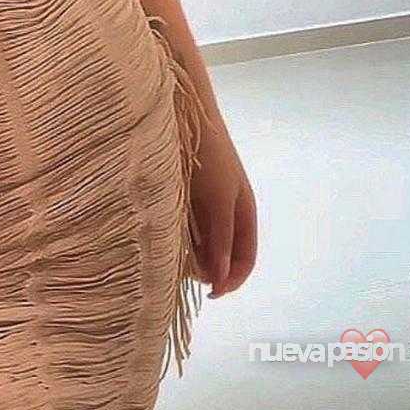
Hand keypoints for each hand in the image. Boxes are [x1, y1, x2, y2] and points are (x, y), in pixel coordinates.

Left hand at [189, 111, 257, 297]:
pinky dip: (178, 238)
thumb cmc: (209, 158)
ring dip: (190, 255)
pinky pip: (185, 229)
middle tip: (184, 269)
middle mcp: (226, 212)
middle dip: (207, 269)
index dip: (232, 281)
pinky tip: (164, 236)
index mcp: (244, 213)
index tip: (209, 293)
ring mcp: (205, 204)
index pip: (246, 260)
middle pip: (222, 255)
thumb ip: (221, 239)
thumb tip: (220, 279)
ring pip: (202, 244)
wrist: (185, 117)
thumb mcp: (218, 201)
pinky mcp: (184, 196)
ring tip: (171, 252)